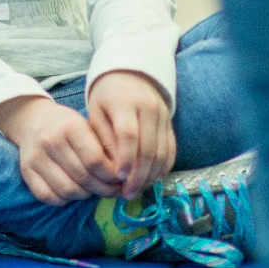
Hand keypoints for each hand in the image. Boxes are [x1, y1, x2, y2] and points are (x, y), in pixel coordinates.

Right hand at [0, 95, 122, 204]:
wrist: (34, 120)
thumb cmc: (69, 126)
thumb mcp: (88, 127)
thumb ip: (105, 149)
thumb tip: (124, 178)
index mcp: (70, 126)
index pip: (95, 160)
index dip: (111, 176)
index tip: (121, 179)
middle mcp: (50, 140)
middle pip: (83, 177)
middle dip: (104, 188)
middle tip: (113, 190)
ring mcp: (35, 156)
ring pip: (68, 190)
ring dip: (85, 195)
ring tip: (94, 190)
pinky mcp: (26, 170)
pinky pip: (48, 196)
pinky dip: (64, 199)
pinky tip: (73, 192)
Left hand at [87, 71, 175, 199]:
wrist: (131, 73)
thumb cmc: (107, 96)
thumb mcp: (96, 112)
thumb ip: (104, 138)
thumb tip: (111, 170)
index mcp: (125, 102)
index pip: (129, 135)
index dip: (125, 159)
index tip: (118, 178)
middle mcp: (149, 108)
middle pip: (148, 148)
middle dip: (138, 176)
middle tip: (127, 194)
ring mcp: (164, 116)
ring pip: (162, 153)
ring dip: (150, 176)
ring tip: (135, 190)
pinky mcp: (171, 124)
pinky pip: (171, 151)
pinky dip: (162, 169)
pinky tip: (149, 180)